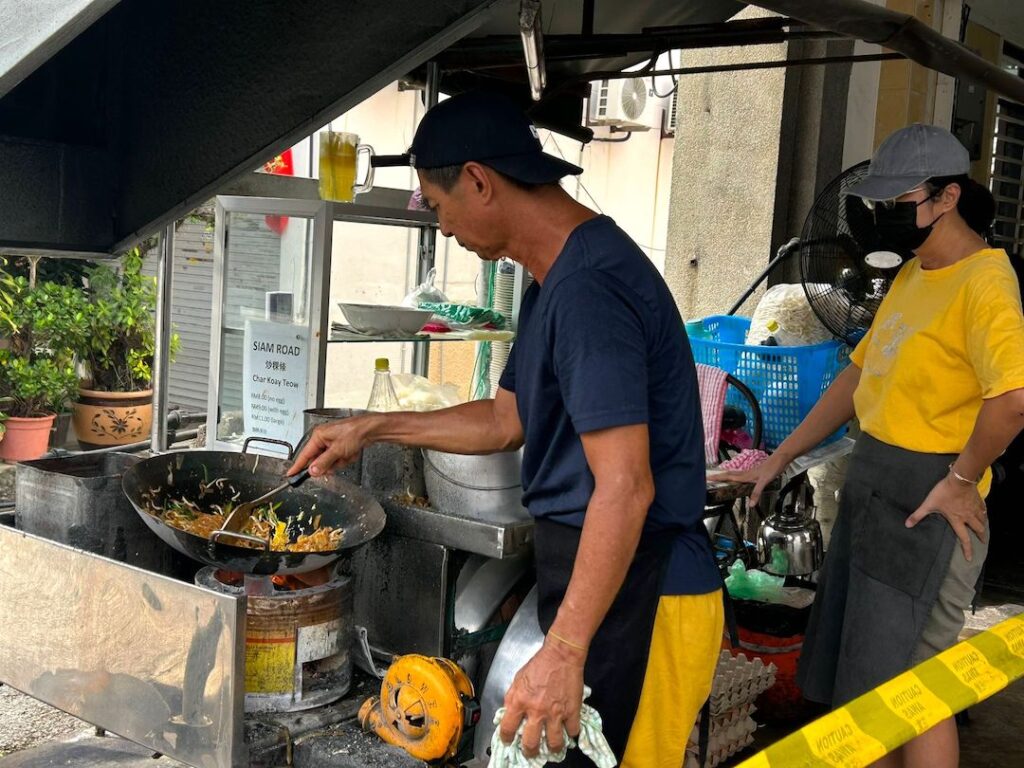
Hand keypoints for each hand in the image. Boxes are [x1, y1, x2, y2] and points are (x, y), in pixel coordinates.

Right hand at [286, 416, 372, 477]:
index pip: (304, 455)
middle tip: (337, 460)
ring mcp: (332, 442)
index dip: (297, 466)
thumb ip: (323, 463)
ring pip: (330, 462)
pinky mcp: (340, 446)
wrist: (371, 429)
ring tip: (347, 454)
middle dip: (330, 464)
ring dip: (340, 461)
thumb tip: (312, 471)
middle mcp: (323, 438)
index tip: (290, 475)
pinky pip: (338, 459)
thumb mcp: (337, 451)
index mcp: (318, 436)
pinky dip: (346, 459)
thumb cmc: (355, 432)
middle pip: (319, 460)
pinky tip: (352, 453)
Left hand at [499, 636, 584, 756]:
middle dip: (529, 751)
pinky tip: (567, 730)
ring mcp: (555, 713)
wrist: (561, 655)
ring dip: (552, 748)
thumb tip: (509, 712)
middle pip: (531, 743)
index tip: (508, 740)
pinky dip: (570, 732)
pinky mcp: (572, 711)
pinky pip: (572, 731)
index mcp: (519, 701)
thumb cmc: (539, 664)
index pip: (507, 728)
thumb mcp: (518, 679)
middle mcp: (536, 710)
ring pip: (554, 743)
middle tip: (530, 751)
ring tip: (551, 748)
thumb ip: (512, 697)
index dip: (506, 738)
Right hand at [715, 451, 791, 506]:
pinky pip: (741, 476)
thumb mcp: (764, 481)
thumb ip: (756, 492)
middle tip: (708, 478)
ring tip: (718, 478)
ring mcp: (750, 473)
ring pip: (734, 475)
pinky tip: (737, 480)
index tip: (707, 478)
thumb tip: (751, 504)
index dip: (718, 477)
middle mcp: (746, 474)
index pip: (728, 476)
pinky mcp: (754, 473)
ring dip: (725, 476)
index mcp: (745, 475)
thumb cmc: (772, 467)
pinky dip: (735, 477)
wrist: (780, 459)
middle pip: (728, 475)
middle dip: (718, 476)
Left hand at [906, 474, 986, 560]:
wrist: (959, 479)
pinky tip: (983, 513)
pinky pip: (983, 508)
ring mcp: (975, 508)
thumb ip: (918, 515)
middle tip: (982, 542)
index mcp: (957, 520)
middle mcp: (968, 516)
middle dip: (980, 537)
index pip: (964, 538)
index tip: (969, 558)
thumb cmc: (943, 493)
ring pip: (982, 520)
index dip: (967, 549)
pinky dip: (984, 513)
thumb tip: (907, 525)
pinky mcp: (978, 500)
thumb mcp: (929, 504)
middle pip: (978, 529)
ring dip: (983, 525)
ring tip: (983, 529)